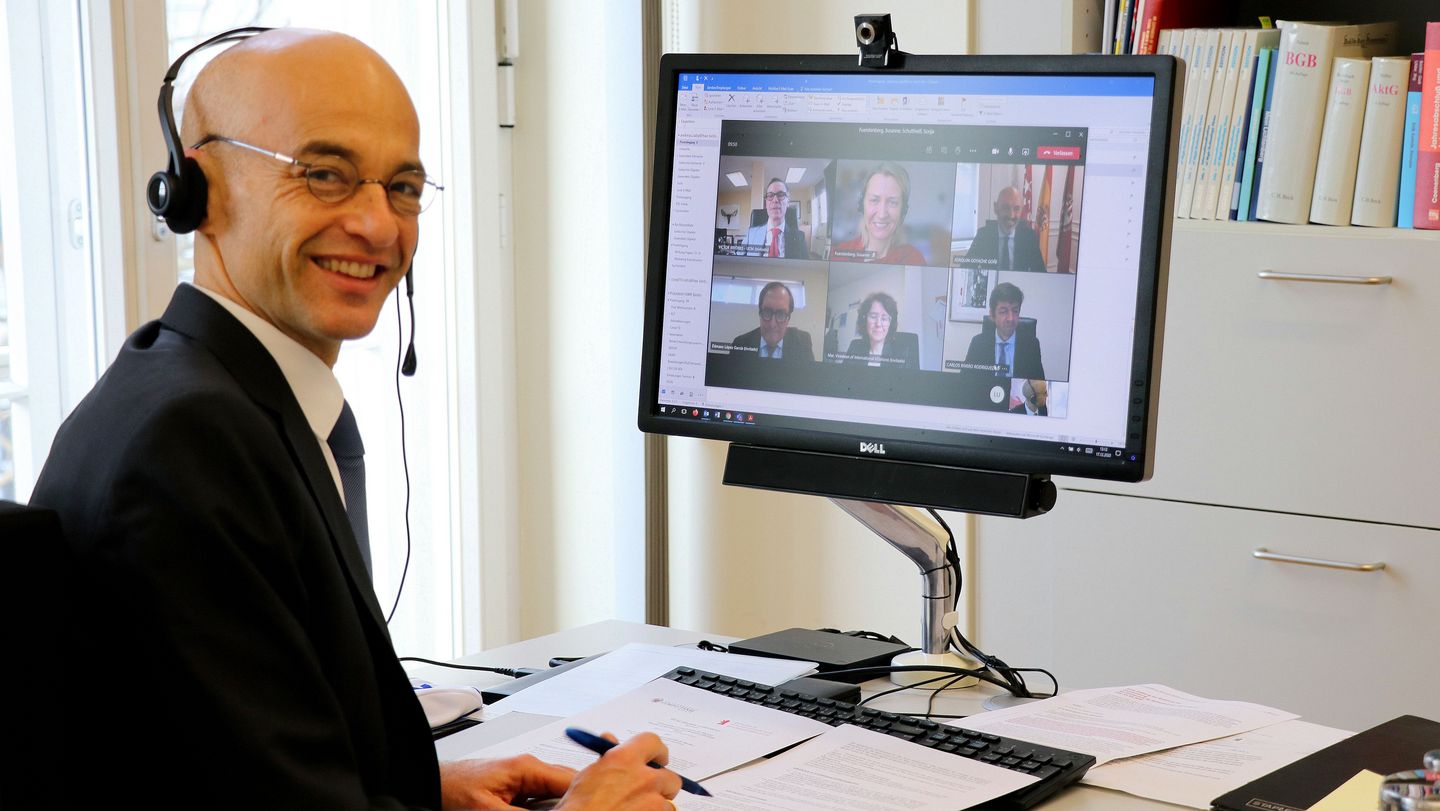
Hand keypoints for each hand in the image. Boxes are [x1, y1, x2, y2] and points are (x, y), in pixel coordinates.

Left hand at [440, 755, 575, 810]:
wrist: (435, 783)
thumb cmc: (454, 788)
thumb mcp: (490, 809)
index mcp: (527, 767)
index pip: (570, 780)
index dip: (583, 797)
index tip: (590, 806)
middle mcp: (530, 769)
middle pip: (568, 785)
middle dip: (575, 801)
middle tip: (583, 808)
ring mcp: (526, 778)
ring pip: (558, 792)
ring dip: (562, 805)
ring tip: (567, 809)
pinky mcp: (519, 788)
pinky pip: (544, 798)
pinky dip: (551, 807)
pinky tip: (552, 810)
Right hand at [556, 732, 681, 810]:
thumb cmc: (580, 808)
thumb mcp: (589, 776)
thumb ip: (607, 757)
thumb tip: (609, 739)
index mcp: (624, 760)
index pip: (652, 742)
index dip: (656, 751)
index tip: (657, 759)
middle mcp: (644, 778)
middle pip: (669, 776)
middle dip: (662, 785)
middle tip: (650, 792)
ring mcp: (653, 801)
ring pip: (668, 801)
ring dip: (657, 806)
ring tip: (636, 810)